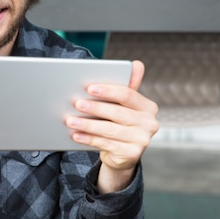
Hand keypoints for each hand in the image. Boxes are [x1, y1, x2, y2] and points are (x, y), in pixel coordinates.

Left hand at [65, 60, 158, 191]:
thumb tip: (136, 64)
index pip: (128, 94)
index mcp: (148, 107)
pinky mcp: (132, 155)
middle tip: (76, 103)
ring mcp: (142, 140)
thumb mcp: (122, 105)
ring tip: (70, 120)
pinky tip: (76, 135)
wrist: (121, 155)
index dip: (108, 91)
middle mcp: (150, 123)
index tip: (89, 88)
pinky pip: (106, 144)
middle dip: (95, 107)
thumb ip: (127, 86)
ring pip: (110, 129)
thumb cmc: (118, 123)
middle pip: (118, 112)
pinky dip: (89, 139)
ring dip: (88, 124)